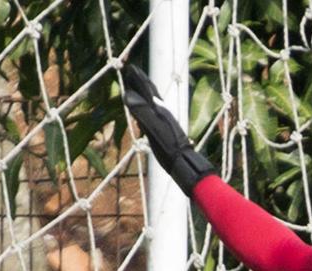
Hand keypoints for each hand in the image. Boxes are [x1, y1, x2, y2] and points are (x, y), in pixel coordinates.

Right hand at [122, 64, 214, 194]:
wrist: (184, 161)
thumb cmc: (168, 147)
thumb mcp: (152, 129)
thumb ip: (141, 111)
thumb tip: (127, 94)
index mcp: (159, 109)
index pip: (147, 89)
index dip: (138, 78)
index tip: (130, 67)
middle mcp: (162, 112)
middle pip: (150, 93)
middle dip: (141, 82)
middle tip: (132, 72)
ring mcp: (164, 120)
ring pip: (153, 101)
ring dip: (144, 92)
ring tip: (137, 87)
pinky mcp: (165, 128)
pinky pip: (154, 112)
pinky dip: (147, 105)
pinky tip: (146, 110)